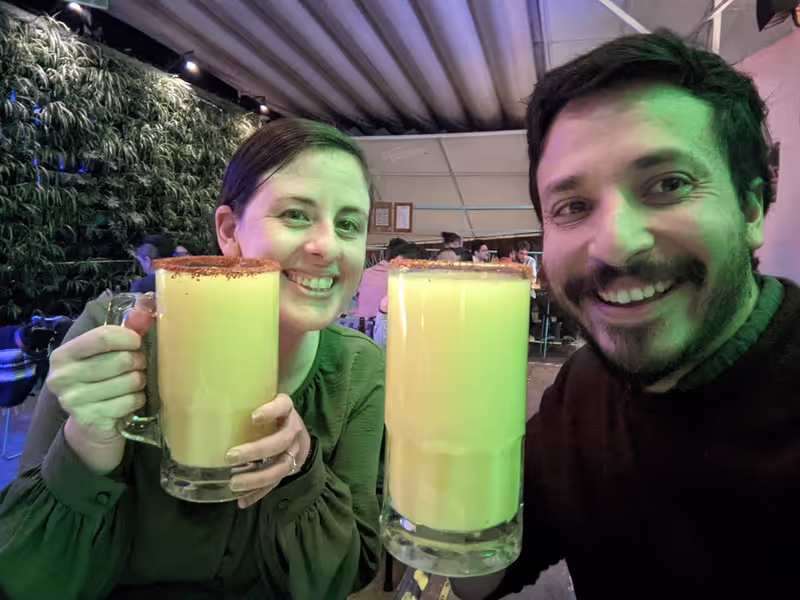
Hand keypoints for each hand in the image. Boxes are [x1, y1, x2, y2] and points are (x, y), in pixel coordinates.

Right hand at [48, 301, 153, 471]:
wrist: (92, 425)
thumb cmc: (102, 380)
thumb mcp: (107, 353)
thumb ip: (126, 330)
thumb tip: (145, 312)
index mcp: (63, 354)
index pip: (103, 336)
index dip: (129, 337)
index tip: (137, 342)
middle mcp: (62, 377)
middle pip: (120, 360)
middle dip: (138, 362)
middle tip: (136, 367)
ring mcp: (74, 400)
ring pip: (129, 381)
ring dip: (139, 382)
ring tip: (133, 384)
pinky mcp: (91, 418)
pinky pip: (130, 401)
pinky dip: (138, 399)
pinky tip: (130, 400)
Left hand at [227, 394, 311, 508]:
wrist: (298, 435)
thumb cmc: (271, 415)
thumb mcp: (264, 402)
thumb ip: (244, 400)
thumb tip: (194, 396)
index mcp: (287, 410)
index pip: (283, 406)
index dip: (271, 411)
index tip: (253, 417)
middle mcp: (293, 430)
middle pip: (280, 441)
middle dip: (256, 450)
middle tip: (231, 456)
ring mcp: (294, 452)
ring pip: (280, 467)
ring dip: (257, 478)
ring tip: (234, 483)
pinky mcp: (289, 469)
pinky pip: (275, 484)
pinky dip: (258, 493)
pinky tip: (241, 500)